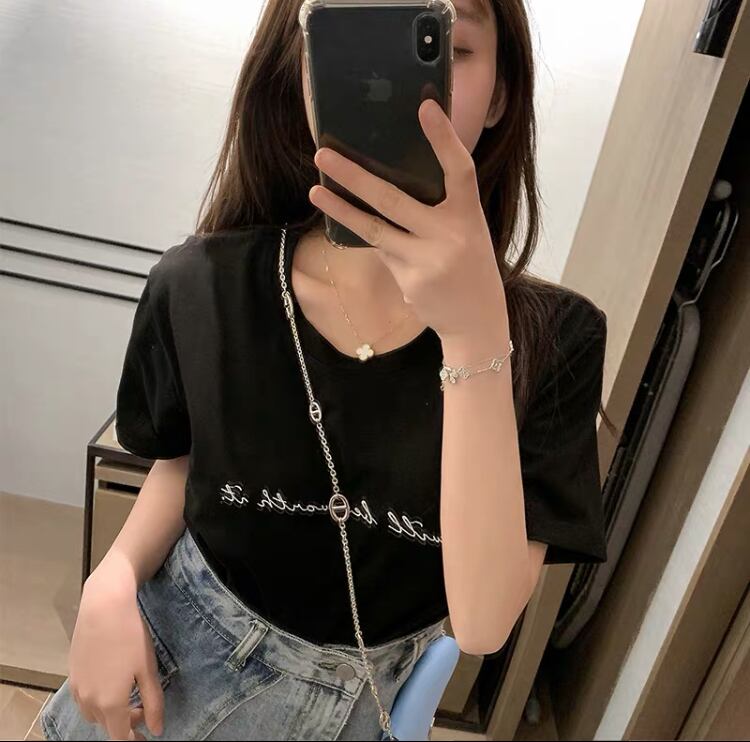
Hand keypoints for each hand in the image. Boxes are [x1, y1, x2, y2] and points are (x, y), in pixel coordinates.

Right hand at [69, 559, 163, 740]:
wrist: (104, 607)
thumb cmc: (130, 636)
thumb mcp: (148, 669)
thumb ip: (153, 703)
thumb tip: (157, 730)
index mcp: (110, 703)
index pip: (119, 736)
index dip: (133, 739)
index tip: (146, 735)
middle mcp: (89, 701)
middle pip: (107, 725)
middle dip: (126, 722)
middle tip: (144, 708)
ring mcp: (77, 688)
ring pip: (94, 713)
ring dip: (111, 712)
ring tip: (130, 695)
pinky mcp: (71, 675)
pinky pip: (84, 698)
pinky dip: (98, 699)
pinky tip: (112, 682)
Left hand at [309, 98, 507, 345]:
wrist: (476, 319)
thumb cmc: (468, 265)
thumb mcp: (466, 231)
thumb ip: (441, 208)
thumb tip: (392, 179)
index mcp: (469, 215)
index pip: (459, 169)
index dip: (443, 138)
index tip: (424, 106)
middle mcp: (449, 235)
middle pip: (393, 199)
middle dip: (354, 177)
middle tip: (323, 155)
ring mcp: (427, 260)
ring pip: (374, 229)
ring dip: (341, 209)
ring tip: (315, 191)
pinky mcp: (409, 281)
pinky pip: (381, 252)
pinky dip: (372, 241)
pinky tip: (364, 235)